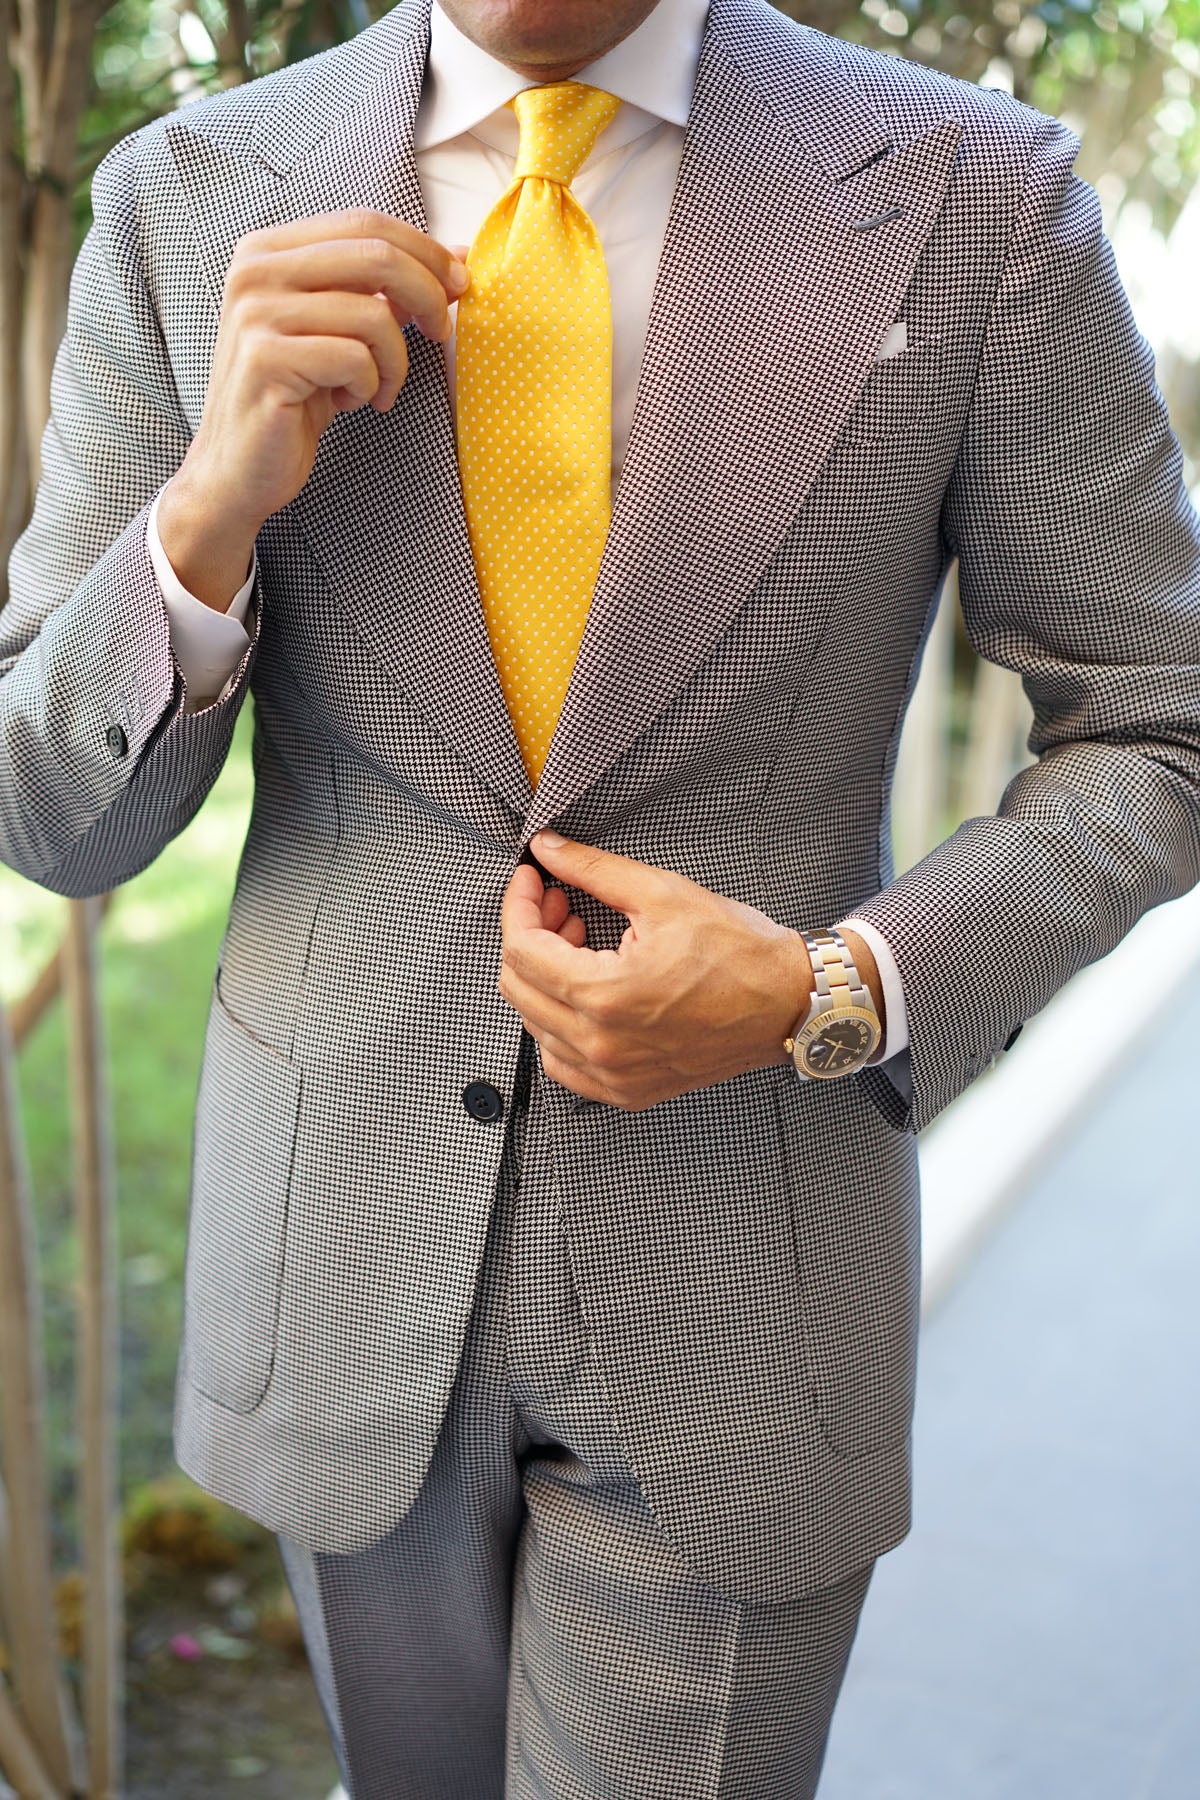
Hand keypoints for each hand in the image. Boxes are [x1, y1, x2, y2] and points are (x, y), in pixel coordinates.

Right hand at [158, 210, 469, 607]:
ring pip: (372, 315)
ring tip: (379, 389)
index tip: (458, 284)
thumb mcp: (341, 333)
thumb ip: (385, 291)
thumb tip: (458, 257)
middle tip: (441, 331)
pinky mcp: (265, 359)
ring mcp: (255, 313)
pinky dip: (370, 387)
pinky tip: (351, 403)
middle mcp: (255, 271)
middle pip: (376, 254)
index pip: (365, 223)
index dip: (423, 250)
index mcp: (268, 250)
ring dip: (396, 361)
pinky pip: (355, 359)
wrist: (238, 469)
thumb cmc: (295, 399)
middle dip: (428, 294)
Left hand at [498, 831, 815, 1109]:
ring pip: (536, 1025)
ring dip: (545, 978)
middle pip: (518, 987)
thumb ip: (593, 870)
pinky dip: (559, 1024)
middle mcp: (602, 1044)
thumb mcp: (662, 894)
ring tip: (580, 942)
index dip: (518, 905)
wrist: (788, 1003)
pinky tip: (586, 991)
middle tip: (559, 904)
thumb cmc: (741, 955)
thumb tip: (548, 850)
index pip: (522, 949)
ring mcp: (613, 1075)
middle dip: (530, 935)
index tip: (530, 882)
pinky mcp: (627, 1090)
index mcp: (606, 995)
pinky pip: (563, 1062)